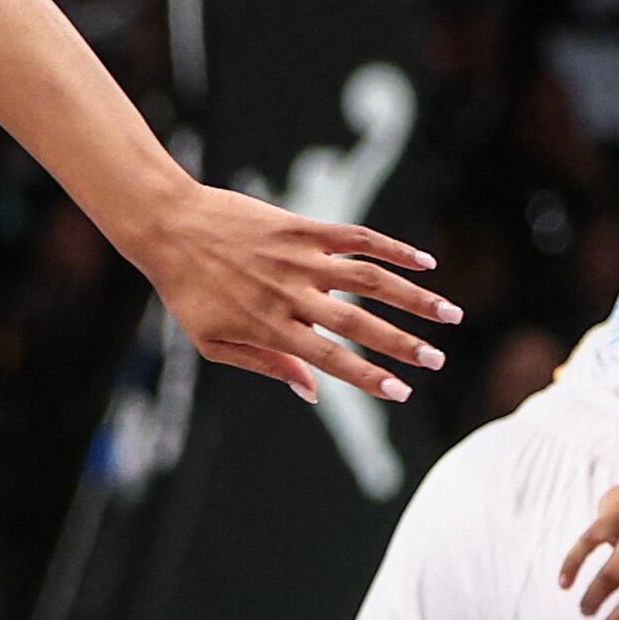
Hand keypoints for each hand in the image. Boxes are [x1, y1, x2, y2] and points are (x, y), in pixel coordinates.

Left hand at [131, 183, 454, 404]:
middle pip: (358, 323)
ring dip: (414, 297)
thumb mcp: (212, 341)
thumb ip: (265, 364)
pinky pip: (357, 238)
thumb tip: (312, 391)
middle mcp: (290, 294)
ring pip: (370, 279)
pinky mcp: (303, 228)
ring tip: (450, 313)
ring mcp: (300, 258)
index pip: (328, 358)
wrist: (168, 227)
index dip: (367, 376)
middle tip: (438, 361)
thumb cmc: (187, 291)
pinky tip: (426, 262)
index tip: (402, 392)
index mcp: (268, 326)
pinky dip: (394, 249)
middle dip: (402, 344)